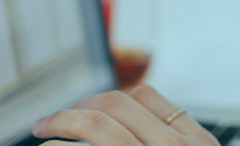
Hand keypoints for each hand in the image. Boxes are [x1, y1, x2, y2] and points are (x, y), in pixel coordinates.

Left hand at [34, 84, 218, 145]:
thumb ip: (175, 143)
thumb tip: (133, 127)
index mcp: (197, 143)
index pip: (147, 97)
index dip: (111, 97)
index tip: (88, 107)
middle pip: (117, 104)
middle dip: (78, 106)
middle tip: (54, 119)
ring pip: (96, 125)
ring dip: (60, 122)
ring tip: (43, 130)